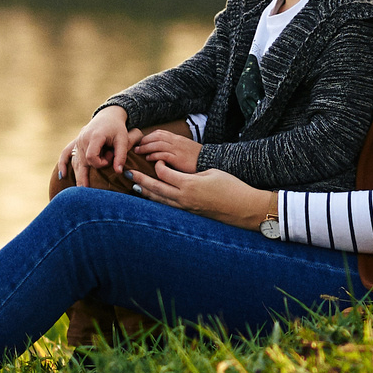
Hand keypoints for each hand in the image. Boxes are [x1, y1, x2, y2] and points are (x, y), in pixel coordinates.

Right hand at [58, 106, 139, 186]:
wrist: (108, 115)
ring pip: (75, 161)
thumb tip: (119, 172)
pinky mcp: (76, 142)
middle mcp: (83, 139)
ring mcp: (78, 141)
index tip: (109, 160)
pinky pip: (66, 153)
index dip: (100, 163)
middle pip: (80, 162)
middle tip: (84, 193)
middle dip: (82, 178)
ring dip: (77, 174)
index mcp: (94, 137)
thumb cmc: (117, 128)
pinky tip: (62, 175)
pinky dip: (63, 164)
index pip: (91, 157)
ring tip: (78, 191)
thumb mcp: (123, 139)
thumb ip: (121, 155)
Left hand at [129, 160, 272, 231]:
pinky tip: (154, 198)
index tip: (157, 159)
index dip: (158, 165)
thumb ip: (191, 174)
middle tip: (128, 174)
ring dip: (146, 192)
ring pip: (160, 200)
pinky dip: (158, 201)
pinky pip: (168, 206)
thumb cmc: (231, 187)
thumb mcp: (210, 173)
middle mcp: (184, 198)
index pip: (164, 173)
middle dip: (140, 180)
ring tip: (135, 187)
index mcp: (189, 184)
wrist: (244, 207)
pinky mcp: (190, 213)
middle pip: (155, 188)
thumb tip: (178, 176)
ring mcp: (186, 208)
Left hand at [132, 129, 201, 172]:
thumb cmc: (198, 158)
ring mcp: (177, 149)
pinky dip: (154, 155)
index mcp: (178, 138)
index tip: (142, 141)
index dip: (149, 136)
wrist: (210, 161)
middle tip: (136, 146)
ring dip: (145, 147)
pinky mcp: (178, 158)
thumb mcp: (186, 149)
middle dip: (144, 141)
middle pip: (156, 137)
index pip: (160, 133)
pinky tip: (148, 159)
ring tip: (138, 152)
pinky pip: (163, 154)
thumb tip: (164, 151)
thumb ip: (175, 148)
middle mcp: (176, 141)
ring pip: (157, 144)